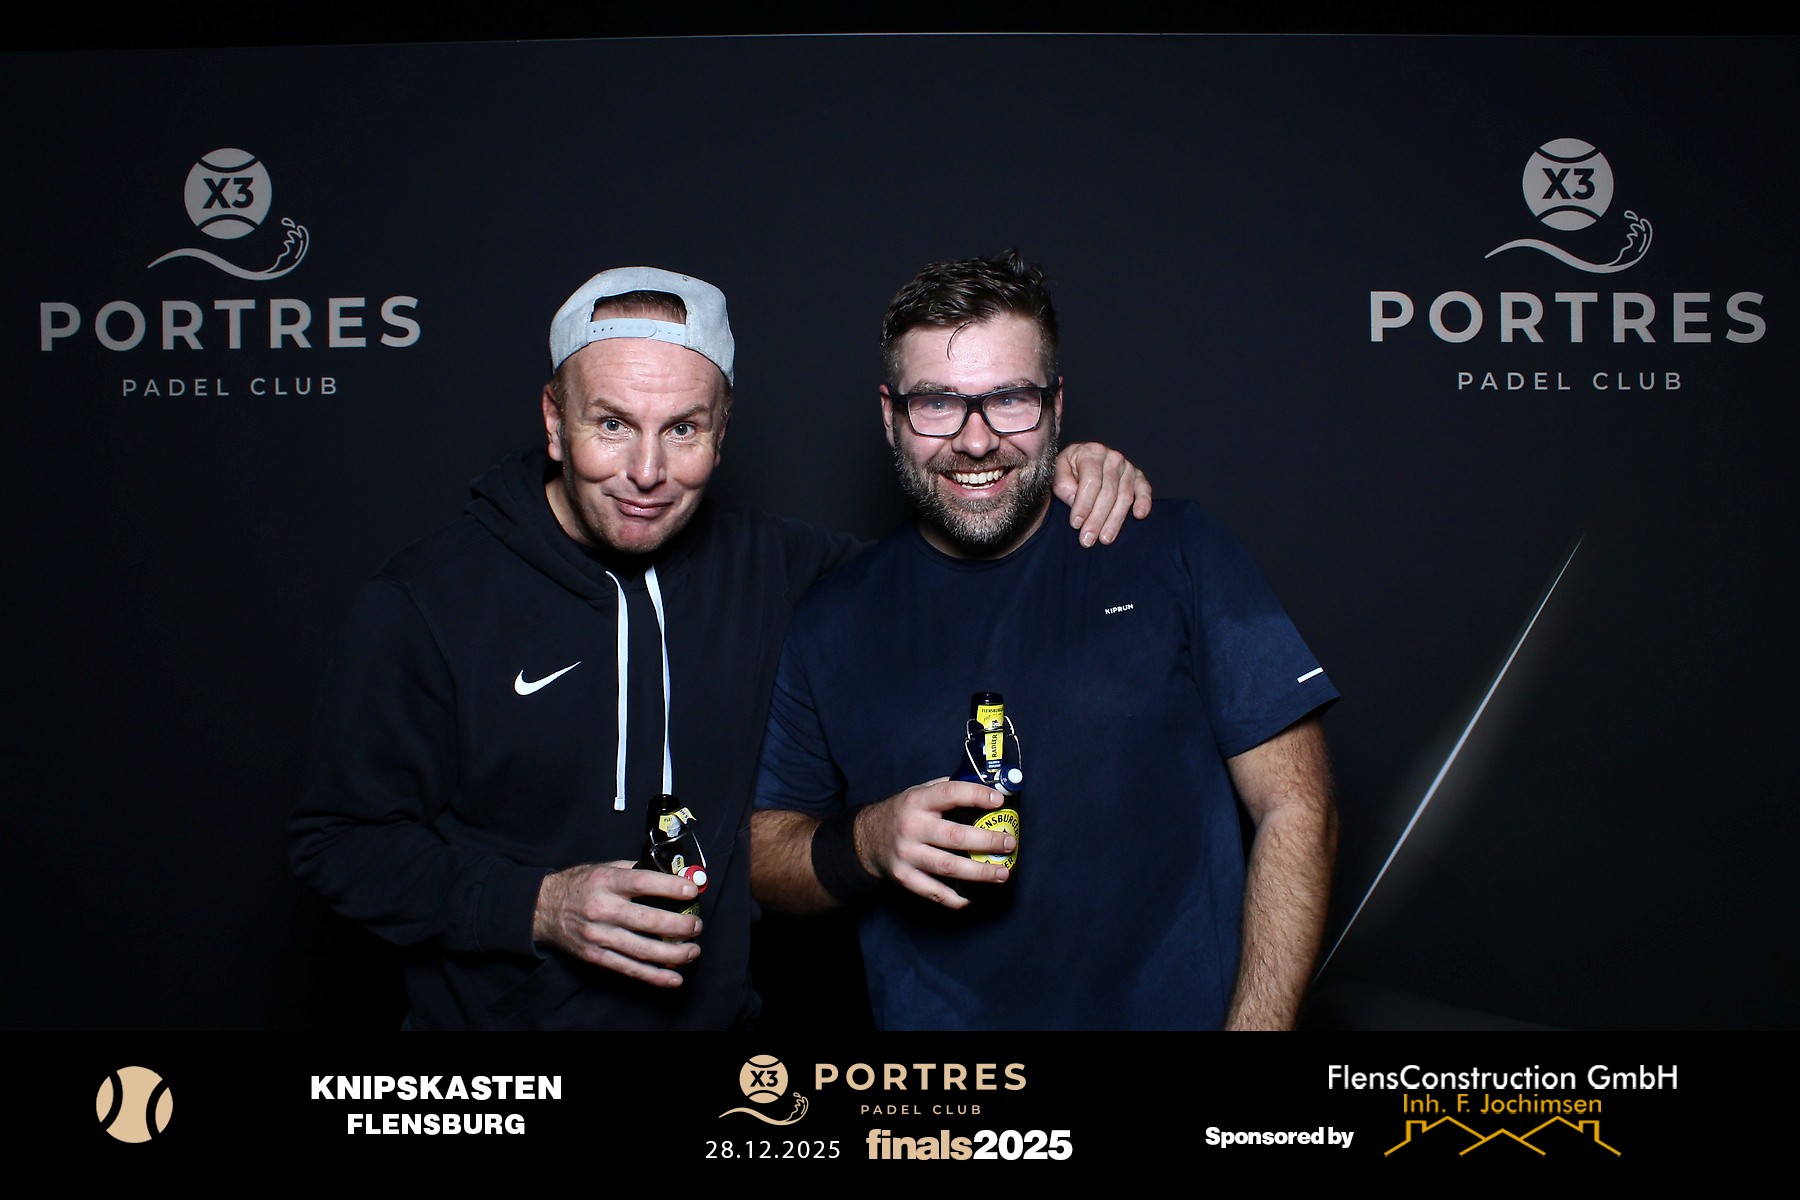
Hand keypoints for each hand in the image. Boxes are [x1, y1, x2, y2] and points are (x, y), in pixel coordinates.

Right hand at [532, 860, 703, 987]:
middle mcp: (603, 909)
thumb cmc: (579, 886)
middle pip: (649, 920)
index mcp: (606, 882)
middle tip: (696, 925)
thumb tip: (673, 875)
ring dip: (674, 953)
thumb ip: (636, 871)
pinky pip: (630, 968)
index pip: (643, 883)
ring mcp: (599, 936)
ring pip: (644, 949)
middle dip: (680, 925)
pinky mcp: (596, 956)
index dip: (670, 887)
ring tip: (692, 951)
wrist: (543, 909)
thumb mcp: (604, 868)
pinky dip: (654, 976)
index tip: (691, 891)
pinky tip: (674, 977)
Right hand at [853, 779, 1014, 908]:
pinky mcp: (904, 877)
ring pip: (948, 867)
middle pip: (954, 837)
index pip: (949, 793)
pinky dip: (955, 898)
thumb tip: (988, 788)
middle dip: (986, 841)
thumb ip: (947, 790)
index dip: (975, 796)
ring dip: (979, 872)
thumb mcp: (919, 793)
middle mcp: (911, 827)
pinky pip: (934, 892)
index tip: (999, 800)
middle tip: (1008, 843)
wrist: (866, 839)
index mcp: (917, 801)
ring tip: (1002, 873)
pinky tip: (973, 897)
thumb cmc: (903, 813)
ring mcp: (907, 855)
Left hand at [1052, 441, 1152, 545]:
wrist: (1081, 460)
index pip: (1091, 481)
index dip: (1083, 504)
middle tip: (1088, 539)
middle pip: (1108, 492)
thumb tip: (1074, 500)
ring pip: (1124, 497)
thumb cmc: (1070, 469)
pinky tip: (1139, 515)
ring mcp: (1127, 467)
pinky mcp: (1137, 476)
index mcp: (1091, 453)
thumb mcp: (1058, 471)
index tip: (1076, 524)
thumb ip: (1063, 484)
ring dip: (1115, 520)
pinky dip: (1144, 502)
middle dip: (1097, 519)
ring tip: (1105, 539)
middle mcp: (1112, 458)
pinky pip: (1144, 489)